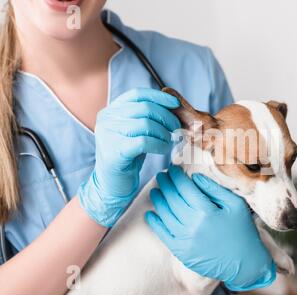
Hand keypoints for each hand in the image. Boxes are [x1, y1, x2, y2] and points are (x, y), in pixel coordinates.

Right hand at [78, 88, 180, 226]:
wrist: (111, 184)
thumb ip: (146, 117)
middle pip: (144, 108)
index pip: (137, 94)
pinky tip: (164, 149)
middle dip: (166, 117)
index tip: (176, 104)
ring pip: (146, 124)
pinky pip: (144, 142)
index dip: (159, 97)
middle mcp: (106, 119)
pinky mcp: (115, 151)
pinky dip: (159, 144)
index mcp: (110, 110)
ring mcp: (108, 135)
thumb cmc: (128, 156)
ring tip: (170, 141)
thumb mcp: (134, 131)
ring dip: (164, 133)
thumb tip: (173, 106)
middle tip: (177, 128)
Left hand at [145, 166, 275, 290]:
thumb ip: (215, 189)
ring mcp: (185, 239)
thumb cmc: (243, 231)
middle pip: (172, 199)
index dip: (177, 176)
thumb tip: (195, 177)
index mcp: (206, 211)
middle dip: (165, 184)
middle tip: (161, 175)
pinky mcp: (181, 252)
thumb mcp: (236, 205)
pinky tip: (150, 214)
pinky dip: (154, 223)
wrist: (245, 263)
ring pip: (165, 215)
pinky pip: (163, 235)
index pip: (185, 188)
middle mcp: (192, 224)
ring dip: (158, 200)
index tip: (173, 169)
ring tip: (155, 191)